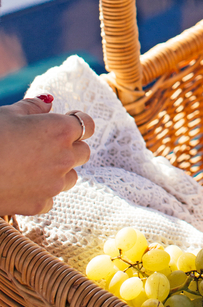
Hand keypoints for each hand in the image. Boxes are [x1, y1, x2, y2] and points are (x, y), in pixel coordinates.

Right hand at [0, 95, 93, 215]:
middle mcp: (64, 158)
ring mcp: (54, 184)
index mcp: (61, 130)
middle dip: (70, 147)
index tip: (68, 121)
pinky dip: (41, 191)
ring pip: (70, 177)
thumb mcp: (9, 113)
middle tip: (48, 144)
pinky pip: (50, 198)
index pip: (88, 125)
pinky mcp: (39, 205)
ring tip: (33, 166)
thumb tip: (48, 101)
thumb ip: (34, 107)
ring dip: (59, 171)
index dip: (79, 121)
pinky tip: (22, 184)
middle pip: (83, 152)